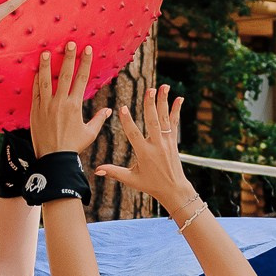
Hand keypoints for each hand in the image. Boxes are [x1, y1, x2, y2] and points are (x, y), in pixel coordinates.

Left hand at [30, 43, 110, 156]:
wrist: (53, 158)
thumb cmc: (73, 146)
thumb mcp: (89, 133)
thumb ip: (99, 119)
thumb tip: (109, 110)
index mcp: (75, 105)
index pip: (82, 78)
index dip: (85, 62)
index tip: (87, 49)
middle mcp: (60, 102)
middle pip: (65, 74)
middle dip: (68, 57)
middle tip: (70, 43)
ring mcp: (46, 105)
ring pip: (46, 80)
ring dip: (46, 65)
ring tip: (46, 52)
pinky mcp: (35, 111)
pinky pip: (36, 92)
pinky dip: (36, 81)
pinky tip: (36, 72)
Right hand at [97, 84, 195, 212]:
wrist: (173, 189)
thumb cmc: (150, 185)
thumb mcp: (131, 179)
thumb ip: (114, 172)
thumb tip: (96, 170)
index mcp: (144, 153)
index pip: (134, 134)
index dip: (127, 121)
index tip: (122, 108)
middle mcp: (157, 145)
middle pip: (153, 122)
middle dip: (150, 105)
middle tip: (150, 89)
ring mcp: (166, 142)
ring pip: (164, 119)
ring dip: (163, 101)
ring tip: (164, 86)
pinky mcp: (173, 141)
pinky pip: (174, 123)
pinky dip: (176, 110)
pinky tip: (179, 98)